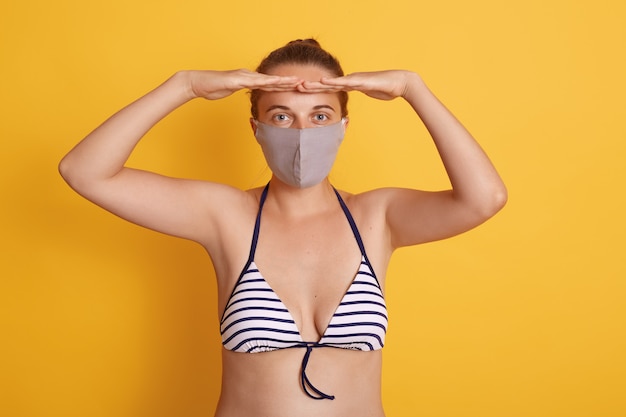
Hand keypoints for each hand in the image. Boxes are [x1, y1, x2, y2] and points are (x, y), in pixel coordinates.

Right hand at [188, 69, 301, 99]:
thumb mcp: (231, 92)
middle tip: (305, 83)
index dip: (284, 86)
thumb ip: (241, 92)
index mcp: (249, 79)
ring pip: (268, 79)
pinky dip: (267, 82)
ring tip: (297, 81)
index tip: (297, 88)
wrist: (198, 83)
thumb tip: (248, 96)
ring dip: (283, 80)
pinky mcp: (238, 79)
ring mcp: (244, 76)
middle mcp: (249, 76)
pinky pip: (255, 81)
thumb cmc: (212, 88)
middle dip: (289, 82)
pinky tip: (276, 83)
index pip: (270, 84)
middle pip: (272, 80)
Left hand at [298, 70, 417, 100]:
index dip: (315, 90)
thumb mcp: (369, 94)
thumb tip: (356, 105)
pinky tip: (323, 81)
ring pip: (331, 82)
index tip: (301, 92)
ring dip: (316, 84)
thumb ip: (362, 96)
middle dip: (310, 86)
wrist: (400, 82)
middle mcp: (349, 80)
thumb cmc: (387, 89)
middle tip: (293, 87)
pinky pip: (344, 82)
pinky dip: (333, 82)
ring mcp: (354, 79)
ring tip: (302, 84)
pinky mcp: (360, 81)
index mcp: (349, 84)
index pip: (329, 88)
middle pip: (325, 84)